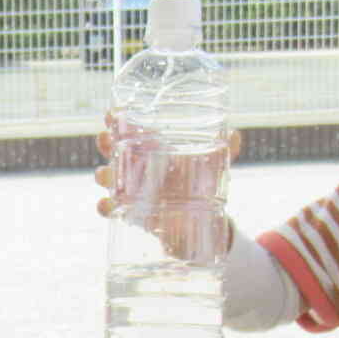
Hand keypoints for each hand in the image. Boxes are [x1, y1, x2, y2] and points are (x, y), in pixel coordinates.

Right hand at [95, 115, 239, 261]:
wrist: (197, 223)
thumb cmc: (199, 187)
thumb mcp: (213, 170)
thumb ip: (224, 153)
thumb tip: (235, 135)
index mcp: (154, 151)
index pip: (131, 132)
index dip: (119, 121)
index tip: (111, 114)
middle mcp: (138, 169)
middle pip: (114, 151)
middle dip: (105, 143)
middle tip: (105, 137)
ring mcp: (131, 191)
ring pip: (109, 179)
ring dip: (103, 175)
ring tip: (104, 174)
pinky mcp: (131, 214)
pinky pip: (111, 209)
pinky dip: (105, 207)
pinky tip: (105, 205)